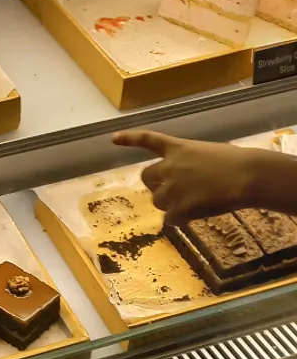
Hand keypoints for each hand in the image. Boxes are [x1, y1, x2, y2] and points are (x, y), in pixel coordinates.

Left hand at [111, 130, 256, 222]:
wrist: (244, 177)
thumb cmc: (237, 163)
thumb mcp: (210, 155)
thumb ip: (193, 165)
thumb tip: (191, 184)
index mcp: (178, 148)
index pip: (148, 140)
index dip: (130, 139)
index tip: (113, 138)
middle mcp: (168, 167)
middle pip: (147, 178)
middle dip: (156, 185)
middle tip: (172, 190)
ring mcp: (170, 188)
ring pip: (159, 201)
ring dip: (170, 204)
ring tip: (193, 202)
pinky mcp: (177, 208)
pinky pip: (170, 220)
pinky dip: (179, 220)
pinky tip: (194, 216)